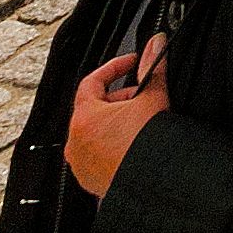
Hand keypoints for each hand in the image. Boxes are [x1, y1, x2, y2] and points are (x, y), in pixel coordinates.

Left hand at [64, 38, 170, 197]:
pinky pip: (99, 156)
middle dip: (120, 98)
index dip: (114, 68)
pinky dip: (114, 147)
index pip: (93, 81)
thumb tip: (156, 45)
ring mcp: (82, 164)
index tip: (131, 64)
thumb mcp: (153, 99)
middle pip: (95, 108)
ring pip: (96, 134)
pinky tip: (135, 146)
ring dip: (116, 124)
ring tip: (141, 123)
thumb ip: (153, 68)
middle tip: (143, 96)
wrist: (152, 186)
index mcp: (85, 118)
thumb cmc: (146, 148)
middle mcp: (77, 141)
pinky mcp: (91, 181)